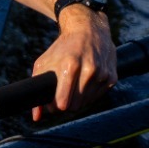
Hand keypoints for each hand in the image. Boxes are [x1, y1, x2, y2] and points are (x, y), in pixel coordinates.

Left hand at [31, 6, 116, 120]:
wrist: (88, 29)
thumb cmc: (62, 48)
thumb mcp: (44, 63)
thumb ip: (37, 89)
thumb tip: (36, 117)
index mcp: (70, 66)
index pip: (63, 103)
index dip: (55, 107)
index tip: (52, 103)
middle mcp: (89, 70)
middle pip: (75, 106)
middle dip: (66, 104)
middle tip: (61, 95)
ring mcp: (102, 74)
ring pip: (86, 104)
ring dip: (78, 99)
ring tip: (72, 86)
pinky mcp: (112, 77)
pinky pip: (97, 97)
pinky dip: (89, 94)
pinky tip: (84, 82)